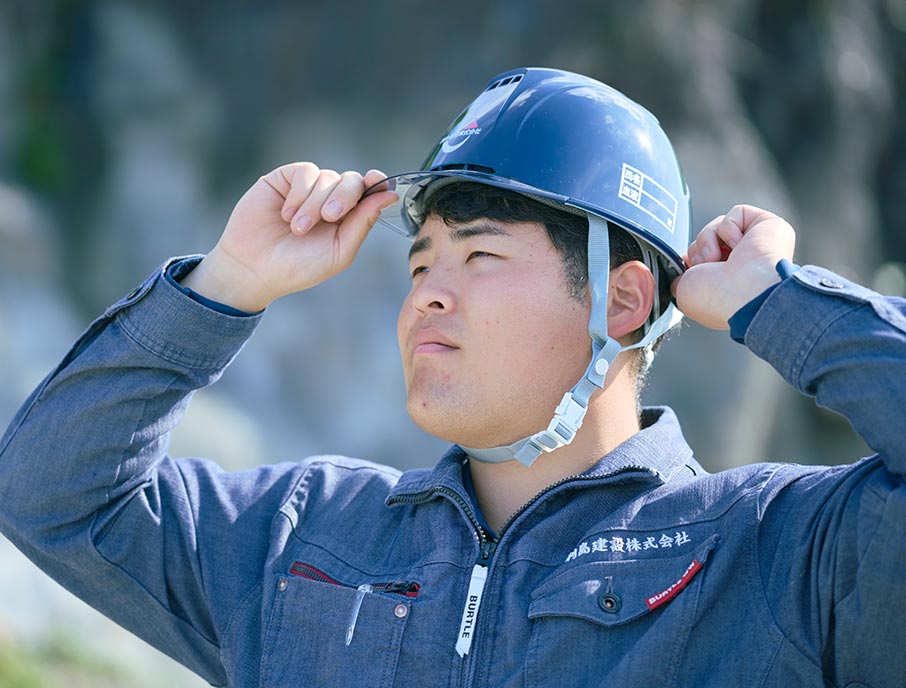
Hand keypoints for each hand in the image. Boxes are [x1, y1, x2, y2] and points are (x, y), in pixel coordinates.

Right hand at [182, 163, 397, 311]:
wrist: (254, 269)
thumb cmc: (298, 267)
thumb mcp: (338, 252)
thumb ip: (362, 223)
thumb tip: (389, 194)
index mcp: (348, 218)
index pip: (369, 192)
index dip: (376, 183)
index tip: (377, 182)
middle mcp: (330, 199)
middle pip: (352, 180)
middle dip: (345, 196)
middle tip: (329, 217)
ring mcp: (308, 188)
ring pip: (328, 177)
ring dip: (315, 204)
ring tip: (298, 228)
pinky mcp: (285, 179)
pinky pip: (305, 172)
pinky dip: (300, 193)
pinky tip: (287, 214)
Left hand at [671, 205, 795, 329]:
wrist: (745, 292)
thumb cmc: (718, 298)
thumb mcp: (685, 293)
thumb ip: (679, 280)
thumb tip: (679, 273)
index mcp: (725, 279)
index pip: (702, 256)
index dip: (691, 258)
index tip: (690, 268)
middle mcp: (741, 261)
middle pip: (706, 239)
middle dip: (698, 250)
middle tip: (707, 265)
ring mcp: (756, 243)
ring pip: (717, 225)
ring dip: (709, 239)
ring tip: (717, 258)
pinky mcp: (767, 225)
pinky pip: (736, 213)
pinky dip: (729, 228)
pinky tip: (739, 246)